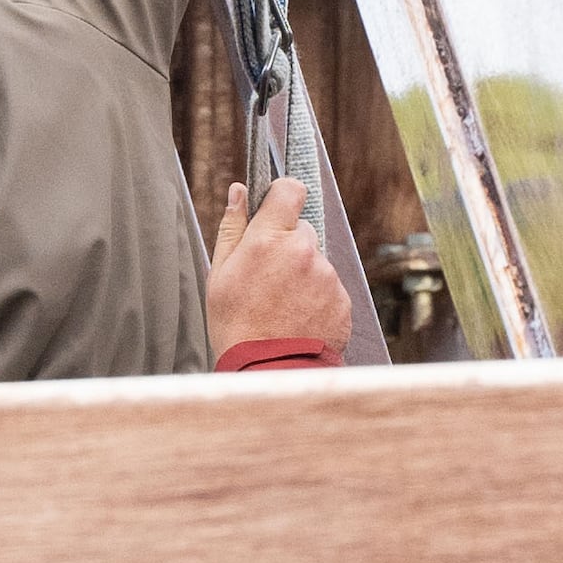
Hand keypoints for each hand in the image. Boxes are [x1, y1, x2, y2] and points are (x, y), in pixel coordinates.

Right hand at [208, 175, 350, 362]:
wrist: (269, 372)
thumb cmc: (237, 325)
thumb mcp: (220, 274)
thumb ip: (232, 227)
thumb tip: (239, 192)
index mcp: (270, 239)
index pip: (290, 190)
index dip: (282, 196)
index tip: (275, 209)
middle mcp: (304, 251)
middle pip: (302, 231)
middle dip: (287, 246)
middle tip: (267, 278)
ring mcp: (327, 276)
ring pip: (316, 262)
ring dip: (303, 275)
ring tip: (281, 305)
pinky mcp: (342, 299)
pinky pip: (329, 288)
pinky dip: (316, 298)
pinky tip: (297, 318)